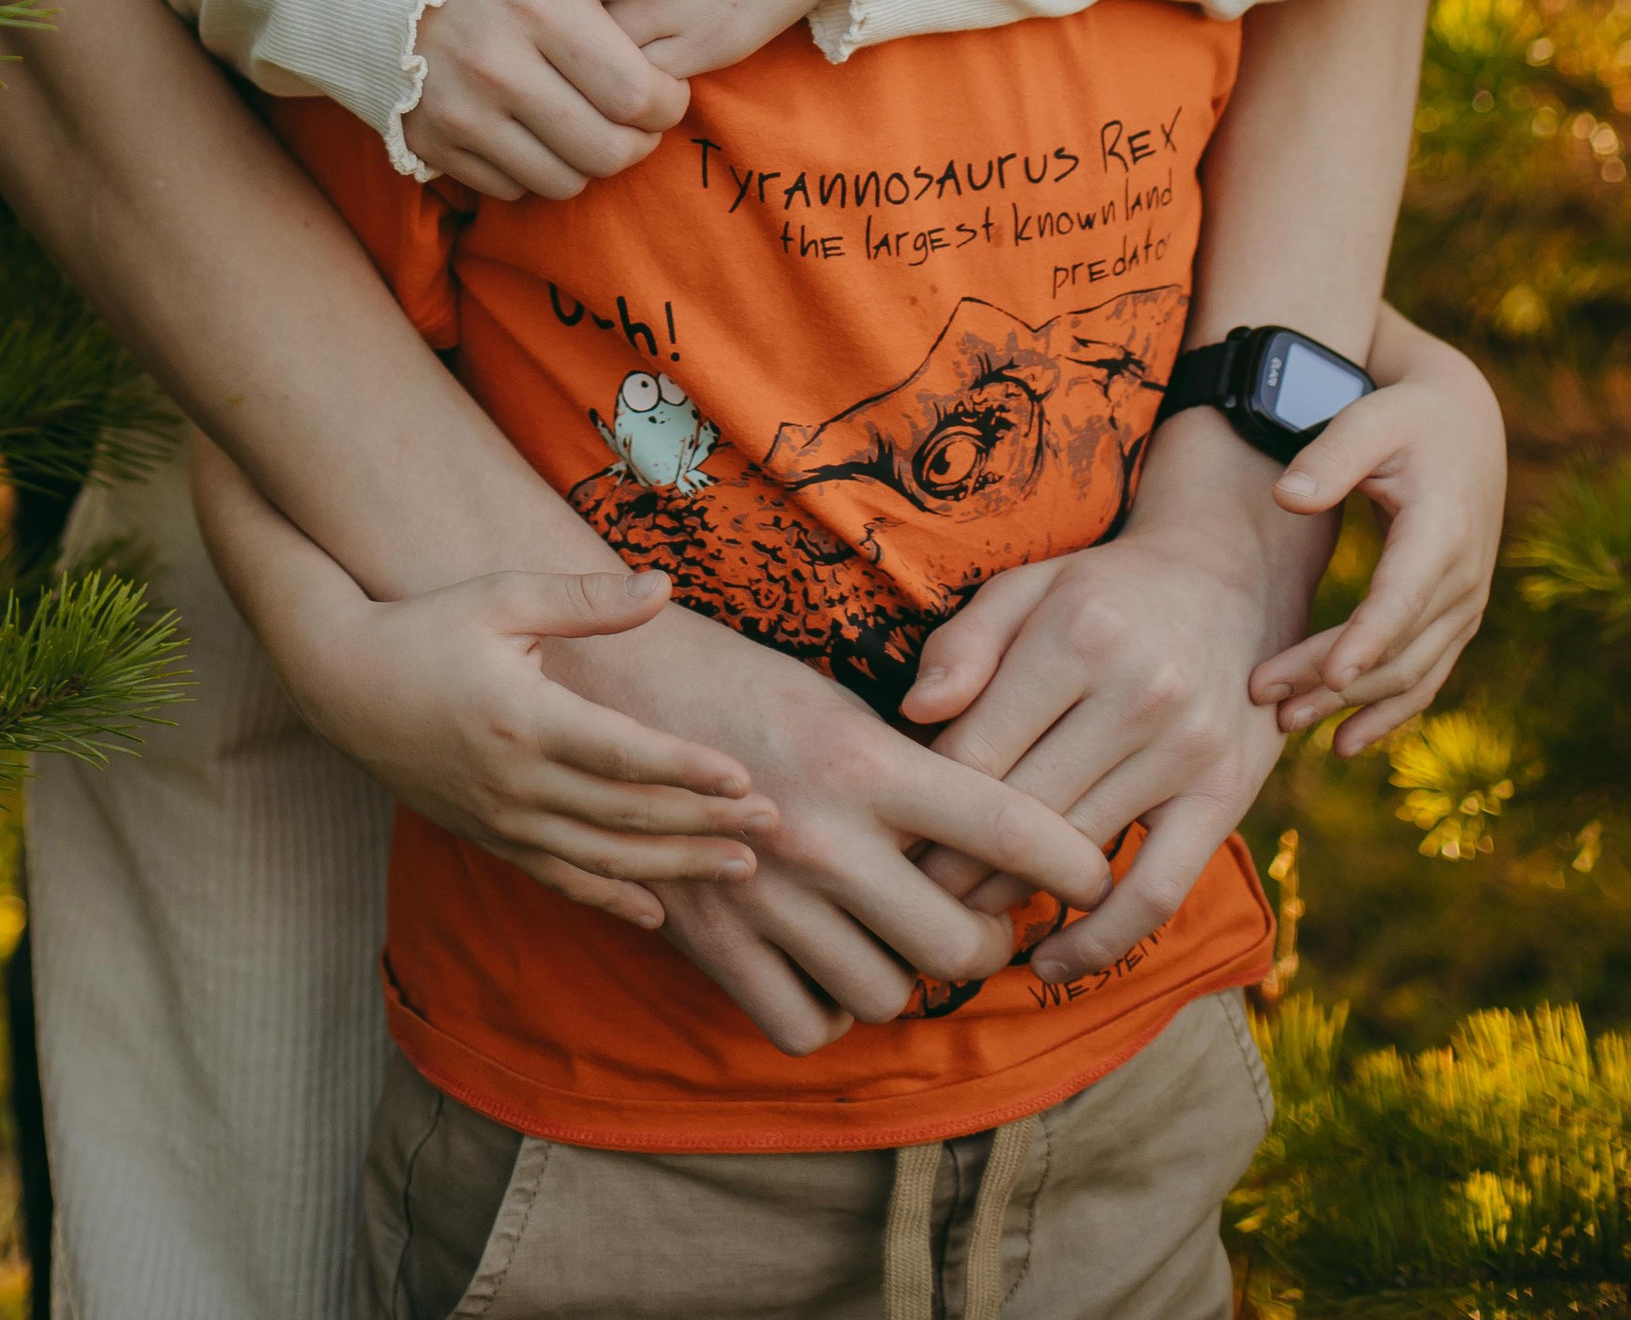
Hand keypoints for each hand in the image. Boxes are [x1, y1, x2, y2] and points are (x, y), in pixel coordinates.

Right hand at [269, 555, 777, 929]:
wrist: (344, 683)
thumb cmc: (428, 626)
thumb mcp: (504, 598)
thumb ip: (586, 599)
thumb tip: (663, 585)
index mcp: (525, 717)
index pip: (624, 756)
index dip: (688, 771)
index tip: (746, 780)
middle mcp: (516, 781)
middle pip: (627, 816)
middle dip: (704, 825)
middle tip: (773, 831)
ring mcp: (502, 819)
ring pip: (603, 859)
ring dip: (676, 868)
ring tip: (739, 872)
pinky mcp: (490, 838)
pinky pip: (560, 878)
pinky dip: (611, 898)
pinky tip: (658, 911)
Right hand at [403, 0, 687, 200]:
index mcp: (530, 2)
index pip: (634, 92)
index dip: (670, 99)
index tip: (667, 80)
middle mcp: (494, 70)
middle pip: (607, 150)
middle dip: (640, 137)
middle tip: (640, 108)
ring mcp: (454, 113)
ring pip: (562, 181)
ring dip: (590, 158)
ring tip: (589, 116)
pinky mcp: (424, 140)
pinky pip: (508, 188)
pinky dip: (535, 167)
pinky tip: (534, 123)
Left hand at [552, 0, 853, 77]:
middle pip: (550, 13)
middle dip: (543, 12)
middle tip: (545, 10)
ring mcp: (671, 10)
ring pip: (592, 58)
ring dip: (585, 51)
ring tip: (590, 36)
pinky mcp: (714, 43)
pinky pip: (646, 82)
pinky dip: (631, 76)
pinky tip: (634, 53)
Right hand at [559, 596, 1115, 1048]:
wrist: (603, 683)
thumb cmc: (734, 677)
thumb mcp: (836, 699)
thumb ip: (911, 769)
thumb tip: (996, 834)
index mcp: (864, 759)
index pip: (1005, 827)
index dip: (1072, 864)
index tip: (1098, 879)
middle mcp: (823, 834)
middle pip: (957, 944)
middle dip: (987, 942)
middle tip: (979, 920)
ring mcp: (765, 894)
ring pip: (885, 994)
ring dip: (903, 977)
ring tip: (892, 937)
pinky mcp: (712, 939)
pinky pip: (803, 1024)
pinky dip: (827, 1010)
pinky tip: (825, 967)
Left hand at [901, 412, 1327, 984]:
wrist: (1228, 580)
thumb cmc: (1100, 591)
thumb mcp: (1026, 587)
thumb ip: (964, 643)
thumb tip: (913, 713)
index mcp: (1075, 636)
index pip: (977, 750)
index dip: (922, 806)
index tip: (885, 841)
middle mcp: (1136, 694)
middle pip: (1020, 811)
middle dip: (953, 865)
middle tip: (906, 897)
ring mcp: (1186, 752)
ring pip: (1078, 854)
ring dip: (1009, 899)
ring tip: (958, 921)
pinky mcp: (1225, 798)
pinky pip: (1158, 891)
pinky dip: (1101, 939)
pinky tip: (1052, 964)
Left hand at [1250, 305, 1505, 752]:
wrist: (1464, 422)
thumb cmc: (1405, 415)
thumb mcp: (1369, 418)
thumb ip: (1329, 457)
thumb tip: (1285, 498)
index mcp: (1442, 531)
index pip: (1402, 599)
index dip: (1366, 641)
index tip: (1329, 677)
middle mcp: (1462, 578)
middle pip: (1397, 648)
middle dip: (1332, 681)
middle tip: (1263, 695)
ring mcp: (1463, 605)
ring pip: (1411, 674)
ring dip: (1353, 706)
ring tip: (1287, 723)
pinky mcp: (1454, 617)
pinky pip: (1425, 677)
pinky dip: (1388, 712)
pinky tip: (1343, 740)